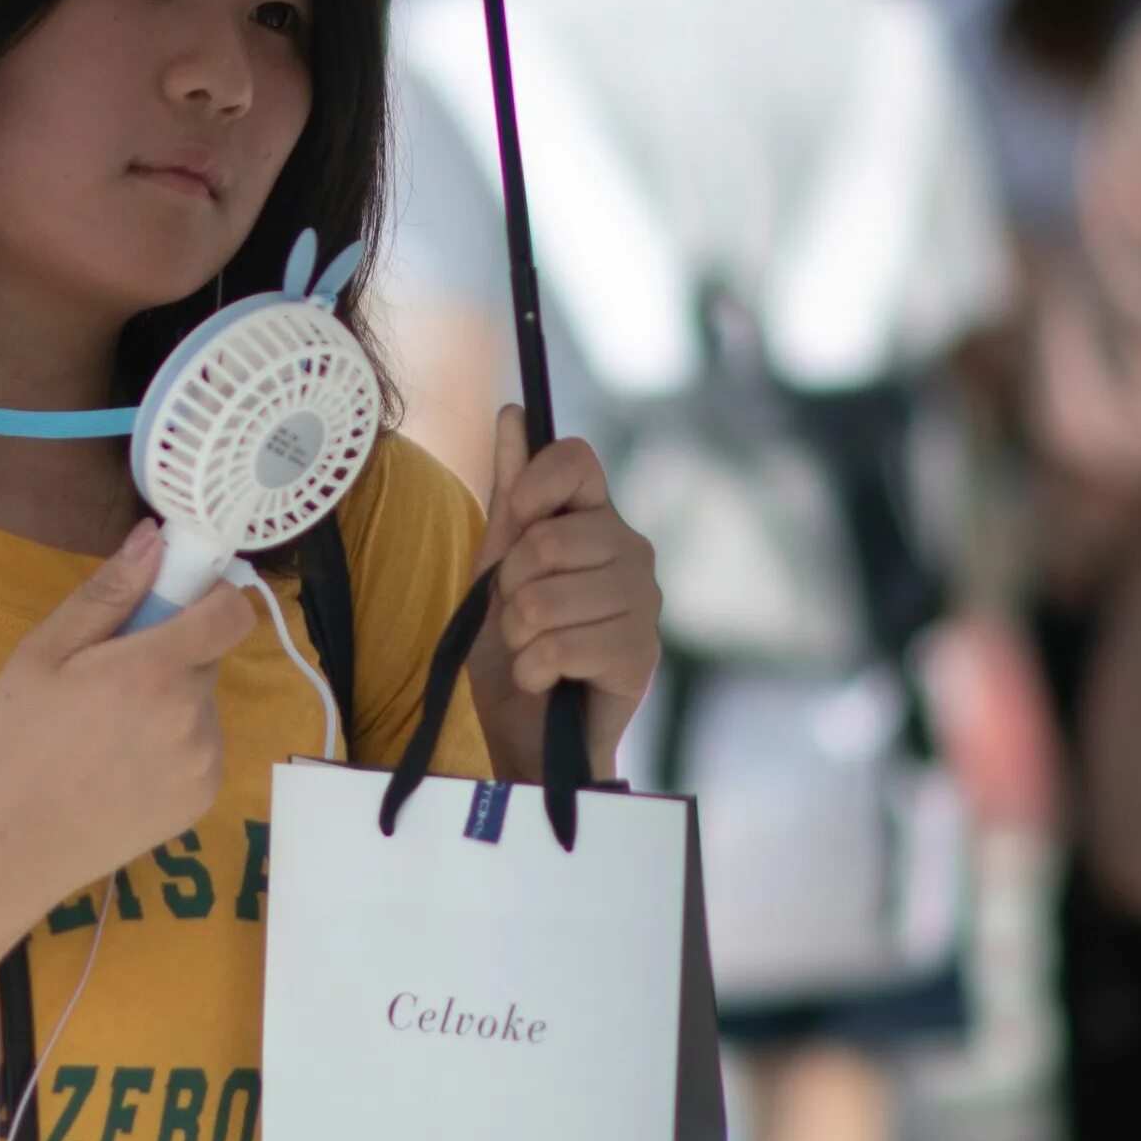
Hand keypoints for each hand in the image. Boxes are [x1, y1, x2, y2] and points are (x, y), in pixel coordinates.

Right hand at [0, 519, 252, 918]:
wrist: (6, 847)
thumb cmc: (13, 743)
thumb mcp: (44, 654)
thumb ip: (109, 593)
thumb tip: (155, 538)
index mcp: (157, 672)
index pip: (231, 613)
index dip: (208, 598)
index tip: (168, 604)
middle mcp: (195, 717)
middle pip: (208, 657)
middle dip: (170, 653)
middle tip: (107, 678)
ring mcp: (204, 763)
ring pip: (202, 704)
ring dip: (170, 702)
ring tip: (105, 731)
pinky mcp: (202, 799)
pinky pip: (200, 748)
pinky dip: (172, 745)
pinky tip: (118, 766)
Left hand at [464, 406, 660, 780]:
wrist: (526, 729)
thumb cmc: (513, 644)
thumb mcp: (498, 564)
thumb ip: (511, 492)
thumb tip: (514, 411)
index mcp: (597, 519)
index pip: (576, 457)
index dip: (533, 485)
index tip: (517, 522)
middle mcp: (631, 550)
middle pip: (546, 539)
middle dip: (510, 587)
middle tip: (521, 616)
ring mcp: (643, 602)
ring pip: (544, 599)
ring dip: (518, 637)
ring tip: (534, 651)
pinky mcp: (642, 654)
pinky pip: (559, 646)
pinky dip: (533, 670)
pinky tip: (548, 680)